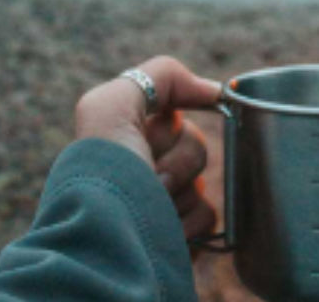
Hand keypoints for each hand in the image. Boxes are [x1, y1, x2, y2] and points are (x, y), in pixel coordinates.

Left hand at [75, 56, 220, 239]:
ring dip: (181, 192)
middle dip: (178, 158)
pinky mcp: (181, 232)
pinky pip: (210, 216)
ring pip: (204, 181)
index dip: (175, 122)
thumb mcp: (110, 105)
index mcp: (128, 135)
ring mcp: (165, 200)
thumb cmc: (105, 172)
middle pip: (195, 144)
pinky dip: (190, 221)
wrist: (107, 242)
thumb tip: (213, 89)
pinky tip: (166, 226)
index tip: (166, 127)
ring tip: (152, 204)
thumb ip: (159, 76)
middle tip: (151, 173)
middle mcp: (145, 165)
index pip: (175, 113)